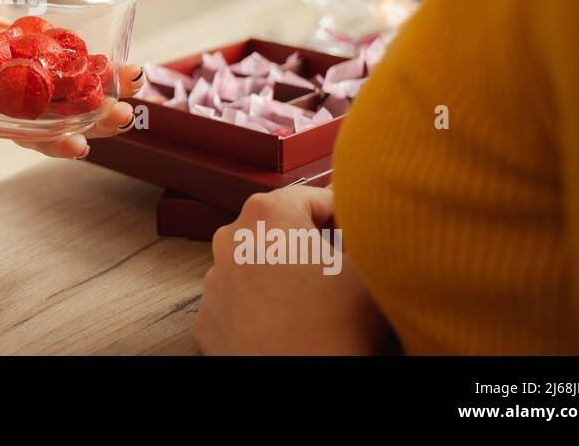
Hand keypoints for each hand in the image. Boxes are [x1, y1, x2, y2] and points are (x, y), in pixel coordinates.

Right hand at [0, 36, 144, 158]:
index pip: (12, 130)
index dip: (44, 139)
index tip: (75, 145)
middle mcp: (2, 106)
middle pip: (51, 121)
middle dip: (89, 121)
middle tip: (122, 116)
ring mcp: (20, 86)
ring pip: (65, 98)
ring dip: (103, 92)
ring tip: (135, 81)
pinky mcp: (32, 63)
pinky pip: (65, 72)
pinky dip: (94, 70)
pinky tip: (124, 66)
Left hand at [194, 186, 390, 354]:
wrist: (303, 381)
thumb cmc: (337, 325)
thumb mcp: (371, 265)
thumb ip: (367, 229)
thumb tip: (368, 220)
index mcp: (266, 213)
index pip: (315, 198)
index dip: (344, 217)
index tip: (358, 237)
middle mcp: (229, 240)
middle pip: (280, 229)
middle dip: (309, 244)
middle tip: (339, 270)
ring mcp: (213, 281)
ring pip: (257, 265)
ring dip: (282, 274)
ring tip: (314, 301)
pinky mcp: (207, 318)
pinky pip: (240, 301)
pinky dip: (261, 306)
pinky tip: (288, 322)